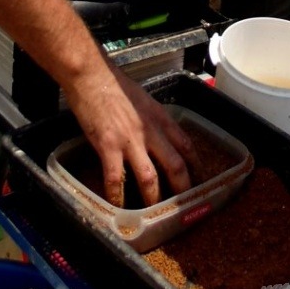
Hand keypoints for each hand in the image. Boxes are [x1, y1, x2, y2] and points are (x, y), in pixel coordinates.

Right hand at [62, 60, 199, 206]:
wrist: (89, 75)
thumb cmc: (114, 83)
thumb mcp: (143, 98)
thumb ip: (153, 118)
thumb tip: (158, 135)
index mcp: (160, 117)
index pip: (186, 144)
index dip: (196, 164)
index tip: (199, 177)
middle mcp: (150, 131)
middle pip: (175, 166)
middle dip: (182, 188)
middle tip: (183, 204)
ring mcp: (129, 141)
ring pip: (150, 178)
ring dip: (154, 199)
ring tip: (154, 213)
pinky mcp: (108, 147)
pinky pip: (116, 179)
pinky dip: (118, 196)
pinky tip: (118, 206)